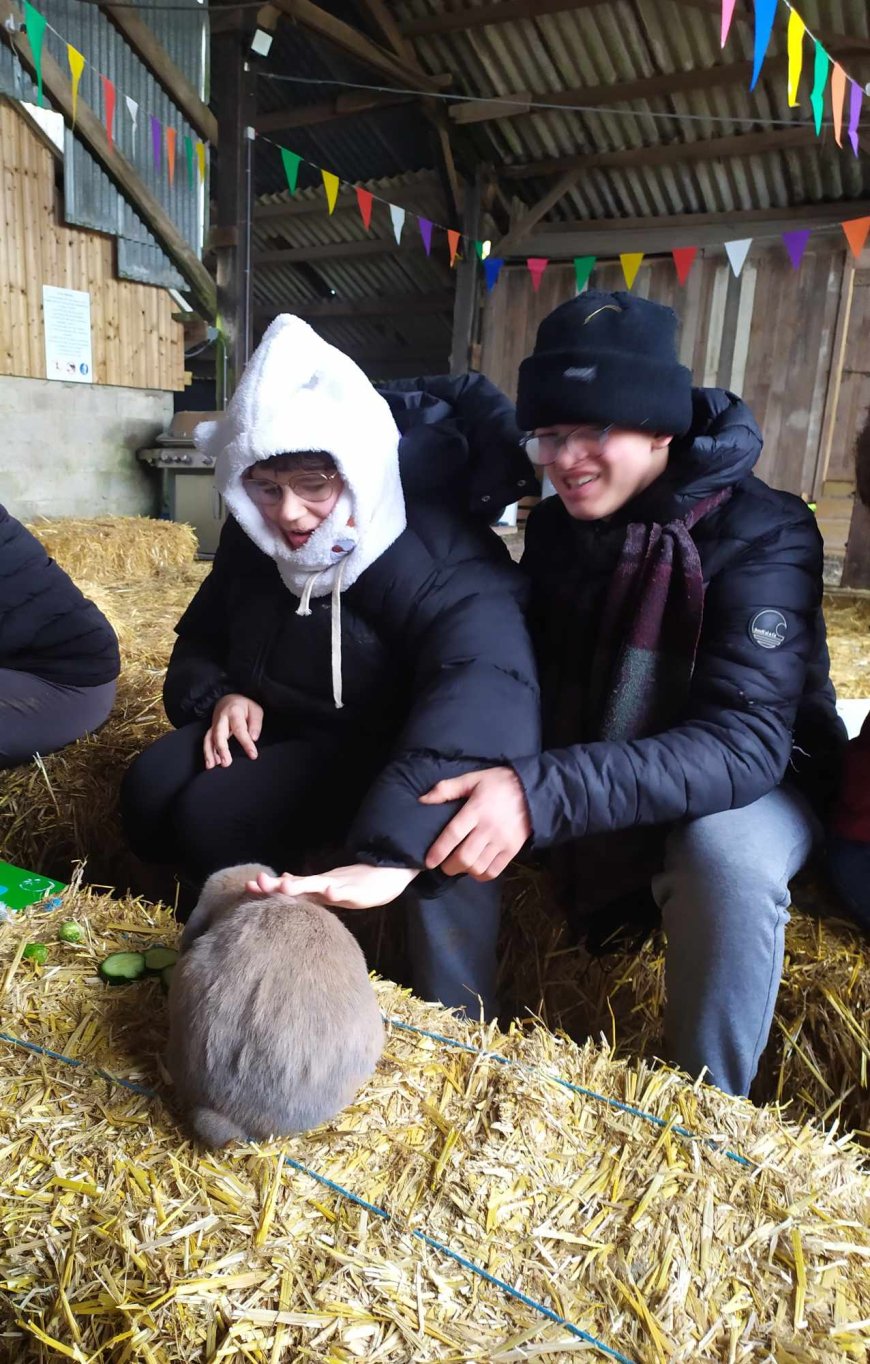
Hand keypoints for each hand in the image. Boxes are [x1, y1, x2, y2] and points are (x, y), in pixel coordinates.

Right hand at [204, 693, 263, 768]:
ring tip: (212, 765)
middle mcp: (221, 719)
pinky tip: (211, 763)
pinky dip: (207, 752)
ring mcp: (214, 725)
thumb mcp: (255, 710)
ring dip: (209, 752)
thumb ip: (255, 723)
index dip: (246, 743)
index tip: (253, 755)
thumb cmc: (244, 706)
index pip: (240, 729)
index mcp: (234, 712)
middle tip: (226, 763)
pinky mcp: (211, 730)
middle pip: (219, 734)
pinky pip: (207, 741)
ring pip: (209, 738)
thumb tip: (253, 738)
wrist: (228, 699)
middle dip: (221, 749)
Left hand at [245, 864, 419, 909]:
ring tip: (284, 888)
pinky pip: (347, 890)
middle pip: (297, 884)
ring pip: (318, 885)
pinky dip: (338, 890)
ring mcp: (341, 885)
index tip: (247, 888)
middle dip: (276, 885)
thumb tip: (282, 882)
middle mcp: (324, 884)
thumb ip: (307, 888)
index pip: (288, 888)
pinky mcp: (358, 890)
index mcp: (317, 888)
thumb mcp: (329, 888)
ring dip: (301, 886)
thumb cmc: (359, 883)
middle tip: (257, 882)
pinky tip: (330, 891)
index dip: (268, 888)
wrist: (390, 874)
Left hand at [419, 767, 530, 879]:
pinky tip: (475, 868)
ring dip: (465, 871)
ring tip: (460, 865)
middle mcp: (489, 828)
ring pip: (478, 867)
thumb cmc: (498, 783)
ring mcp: (502, 841)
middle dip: (449, 866)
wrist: (532, 790)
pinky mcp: (513, 849)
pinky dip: (481, 875)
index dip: (439, 851)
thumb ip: (446, 789)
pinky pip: (494, 871)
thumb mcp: (472, 778)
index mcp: (476, 809)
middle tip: (443, 865)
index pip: (453, 834)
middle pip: (465, 857)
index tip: (429, 861)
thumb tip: (422, 800)